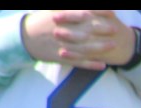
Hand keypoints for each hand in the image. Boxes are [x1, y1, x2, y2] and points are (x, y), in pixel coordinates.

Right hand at [21, 10, 135, 70]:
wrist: (24, 38)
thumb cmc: (41, 22)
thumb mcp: (53, 11)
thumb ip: (69, 9)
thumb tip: (86, 9)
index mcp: (60, 17)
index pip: (82, 13)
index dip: (97, 13)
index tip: (111, 12)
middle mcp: (62, 31)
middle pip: (85, 30)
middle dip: (101, 29)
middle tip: (115, 29)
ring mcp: (62, 46)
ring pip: (84, 47)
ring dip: (100, 47)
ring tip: (114, 45)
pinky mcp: (62, 58)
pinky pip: (78, 63)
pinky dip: (91, 64)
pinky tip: (103, 65)